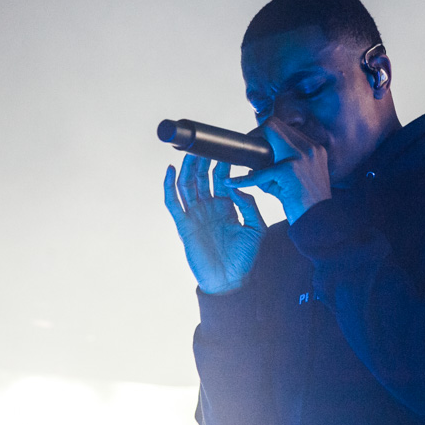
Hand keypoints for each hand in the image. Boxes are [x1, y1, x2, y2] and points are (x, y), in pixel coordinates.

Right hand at [164, 154, 265, 294]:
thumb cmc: (245, 258)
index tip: (226, 146)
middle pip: (202, 176)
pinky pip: (172, 202)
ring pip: (187, 184)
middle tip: (206, 143)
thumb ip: (249, 205)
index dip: (222, 163)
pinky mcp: (183, 224)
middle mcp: (209, 207)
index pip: (221, 178)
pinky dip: (168, 185)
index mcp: (226, 206)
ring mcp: (195, 214)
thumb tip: (237, 186)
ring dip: (187, 168)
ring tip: (190, 151)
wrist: (231, 281)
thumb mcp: (256, 229)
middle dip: (203, 160)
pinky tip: (169, 170)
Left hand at [226, 117, 331, 224]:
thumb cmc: (307, 204)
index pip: (286, 128)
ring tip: (242, 159)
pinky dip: (244, 179)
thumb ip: (279, 169)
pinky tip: (230, 183)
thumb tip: (252, 167)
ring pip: (268, 134)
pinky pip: (259, 172)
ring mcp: (302, 156)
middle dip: (256, 134)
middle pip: (274, 124)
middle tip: (246, 150)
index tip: (257, 147)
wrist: (320, 221)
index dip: (268, 134)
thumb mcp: (298, 180)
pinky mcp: (290, 169)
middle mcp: (310, 148)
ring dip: (254, 148)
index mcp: (315, 149)